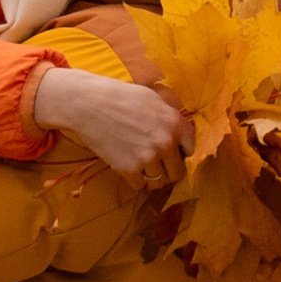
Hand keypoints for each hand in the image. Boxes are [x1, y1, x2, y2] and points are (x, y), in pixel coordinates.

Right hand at [33, 64, 190, 174]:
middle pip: (177, 172)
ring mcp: (148, 158)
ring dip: (152, 176)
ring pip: (159, 181)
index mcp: (175, 123)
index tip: (172, 152)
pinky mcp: (129, 169)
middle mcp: (166, 143)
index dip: (181, 151)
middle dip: (169, 169)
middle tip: (157, 164)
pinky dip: (136, 180)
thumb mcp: (153, 99)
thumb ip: (170, 117)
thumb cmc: (121, 96)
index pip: (191, 149)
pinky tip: (129, 167)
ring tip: (142, 166)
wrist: (89, 104)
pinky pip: (140, 185)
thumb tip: (180, 132)